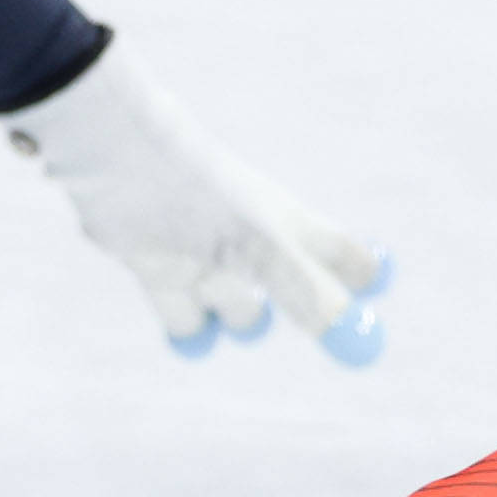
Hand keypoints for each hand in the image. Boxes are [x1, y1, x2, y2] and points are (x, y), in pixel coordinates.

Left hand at [3, 46, 392, 362]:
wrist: (121, 163)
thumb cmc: (203, 194)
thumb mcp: (264, 248)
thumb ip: (307, 292)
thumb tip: (353, 334)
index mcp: (284, 222)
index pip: (336, 253)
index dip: (357, 271)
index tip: (375, 287)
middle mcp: (250, 243)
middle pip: (292, 291)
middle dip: (302, 309)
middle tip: (322, 323)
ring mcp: (207, 258)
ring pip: (237, 310)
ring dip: (231, 312)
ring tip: (212, 285)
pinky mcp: (162, 271)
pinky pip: (186, 319)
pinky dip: (187, 327)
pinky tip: (180, 307)